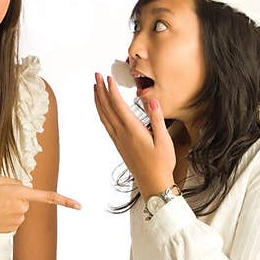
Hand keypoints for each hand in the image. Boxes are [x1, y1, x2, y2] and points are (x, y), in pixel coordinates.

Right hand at [0, 175, 80, 237]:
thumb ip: (14, 181)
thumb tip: (23, 188)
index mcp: (21, 193)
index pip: (47, 197)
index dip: (65, 201)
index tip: (79, 206)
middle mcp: (23, 208)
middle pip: (26, 199)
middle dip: (16, 197)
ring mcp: (18, 220)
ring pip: (20, 209)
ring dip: (9, 206)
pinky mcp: (12, 229)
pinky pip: (14, 218)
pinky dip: (5, 216)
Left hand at [93, 72, 175, 198]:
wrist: (153, 183)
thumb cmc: (161, 164)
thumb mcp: (164, 140)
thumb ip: (157, 119)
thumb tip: (151, 101)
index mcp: (133, 130)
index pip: (118, 105)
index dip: (112, 90)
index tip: (108, 77)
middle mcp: (122, 134)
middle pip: (107, 108)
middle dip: (100, 90)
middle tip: (96, 76)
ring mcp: (118, 140)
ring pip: (103, 116)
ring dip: (98, 100)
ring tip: (95, 88)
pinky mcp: (119, 144)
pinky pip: (106, 124)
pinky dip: (101, 113)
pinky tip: (102, 109)